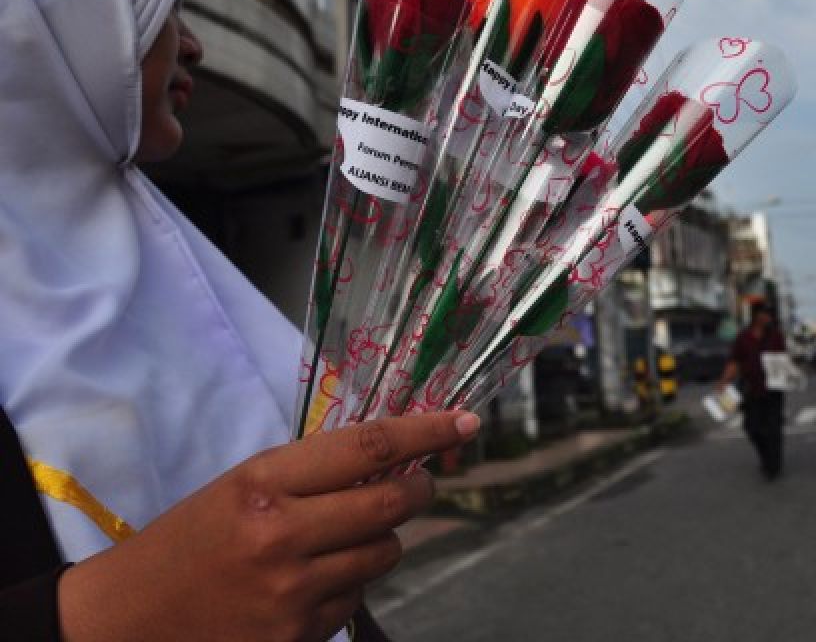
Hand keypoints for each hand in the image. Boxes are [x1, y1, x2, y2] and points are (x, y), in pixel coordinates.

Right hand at [58, 411, 479, 641]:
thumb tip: (394, 459)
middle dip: (418, 488)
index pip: (368, 447)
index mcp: (263, 484)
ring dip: (379, 540)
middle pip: (392, 504)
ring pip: (385, 553)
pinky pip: (357, 599)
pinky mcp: (298, 637)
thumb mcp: (243, 486)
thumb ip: (313, 472)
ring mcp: (293, 594)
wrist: (127, 622)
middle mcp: (283, 537)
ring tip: (337, 539)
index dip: (425, 431)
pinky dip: (349, 585)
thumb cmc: (189, 541)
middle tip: (419, 482)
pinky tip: (309, 583)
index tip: (463, 420)